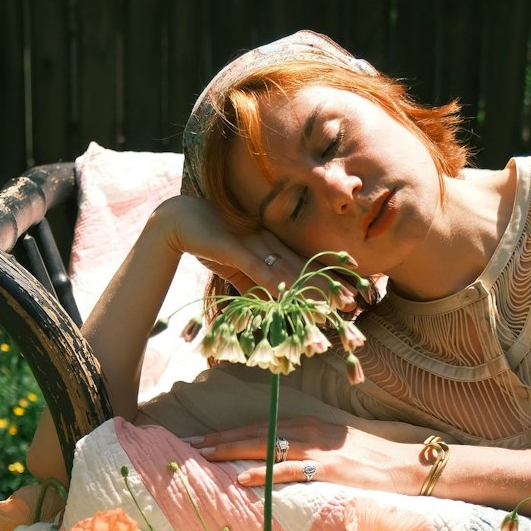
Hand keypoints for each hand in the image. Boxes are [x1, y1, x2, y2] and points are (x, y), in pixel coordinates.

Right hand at [153, 195, 358, 307]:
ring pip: (286, 270)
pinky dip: (272, 282)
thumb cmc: (209, 242)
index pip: (303, 264)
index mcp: (269, 244)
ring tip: (330, 307)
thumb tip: (270, 305)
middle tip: (352, 304)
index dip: (326, 279)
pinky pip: (256, 268)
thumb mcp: (235, 269)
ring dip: (308, 291)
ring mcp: (251, 242)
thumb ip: (252, 286)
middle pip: (302, 267)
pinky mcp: (233, 248)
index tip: (348, 294)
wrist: (177, 222)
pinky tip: (286, 296)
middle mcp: (266, 241)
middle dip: (328, 287)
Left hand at [188, 416, 421, 494]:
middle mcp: (308, 431)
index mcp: (307, 424)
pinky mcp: (330, 469)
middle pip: (254, 432)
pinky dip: (264, 474)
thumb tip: (274, 457)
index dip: (227, 432)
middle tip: (188, 446)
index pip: (258, 425)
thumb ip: (304, 447)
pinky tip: (243, 479)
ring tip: (204, 457)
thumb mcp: (332, 445)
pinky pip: (290, 471)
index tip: (199, 439)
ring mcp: (318, 449)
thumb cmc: (370, 459)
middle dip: (219, 440)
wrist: (406, 465)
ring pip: (266, 446)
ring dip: (232, 451)